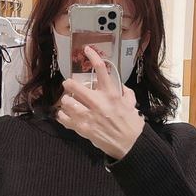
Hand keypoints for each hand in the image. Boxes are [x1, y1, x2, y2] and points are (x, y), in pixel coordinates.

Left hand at [57, 46, 144, 160]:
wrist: (130, 145)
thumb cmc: (132, 124)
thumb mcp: (131, 103)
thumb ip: (124, 92)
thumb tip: (119, 85)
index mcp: (111, 94)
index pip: (101, 70)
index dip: (92, 56)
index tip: (86, 50)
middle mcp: (98, 103)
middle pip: (75, 87)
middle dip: (69, 84)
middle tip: (68, 85)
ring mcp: (89, 116)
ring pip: (68, 103)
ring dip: (66, 101)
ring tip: (67, 102)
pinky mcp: (83, 129)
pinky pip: (66, 120)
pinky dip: (63, 116)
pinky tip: (64, 114)